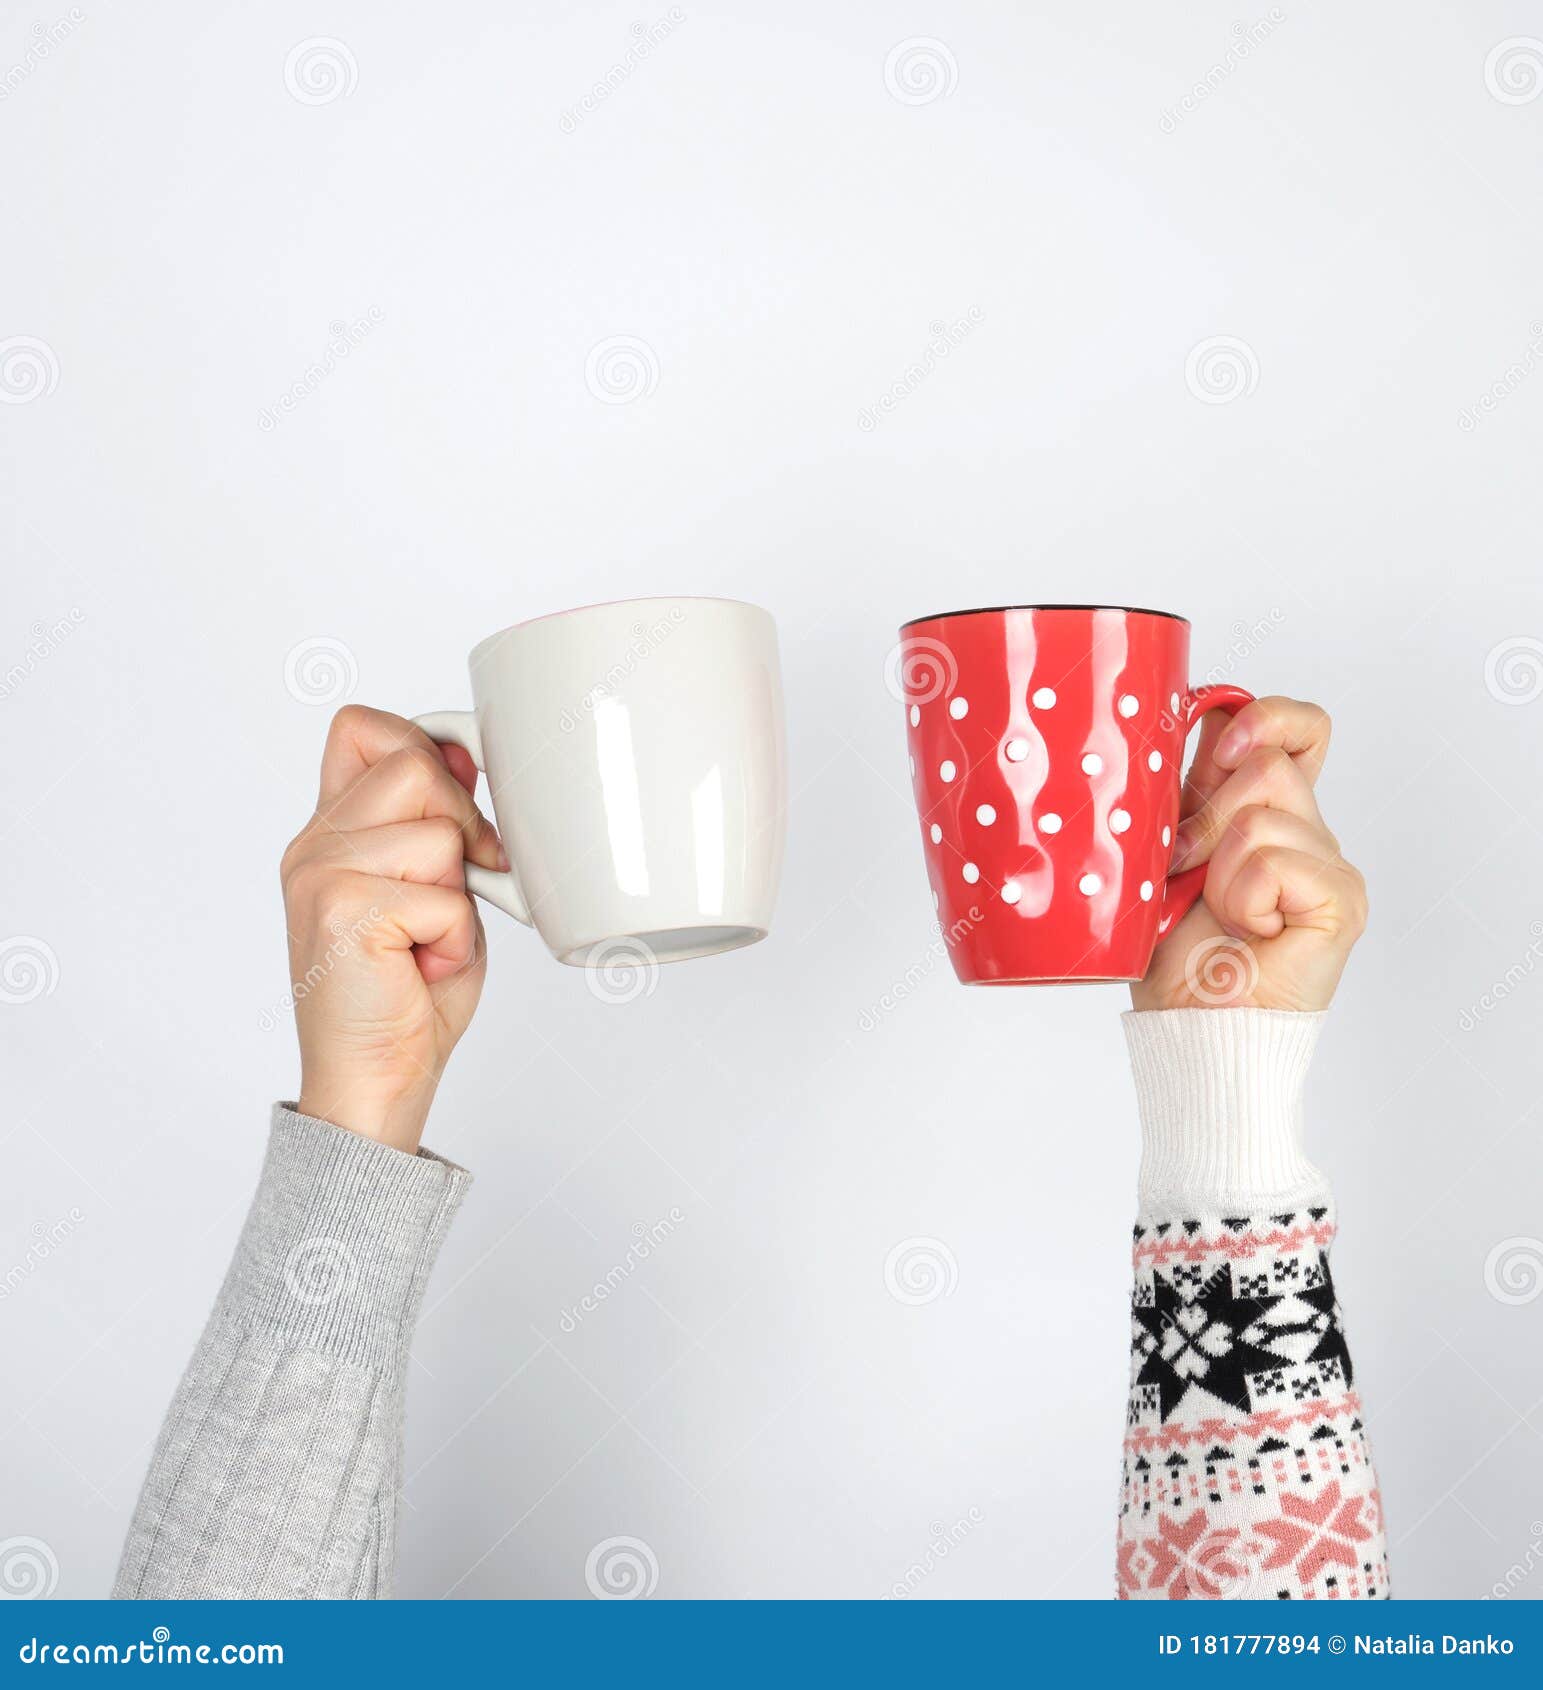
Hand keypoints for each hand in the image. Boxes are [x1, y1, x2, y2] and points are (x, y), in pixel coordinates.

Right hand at [281, 705, 505, 1152]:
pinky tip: (422, 967)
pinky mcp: (342, 908)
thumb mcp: (437, 890)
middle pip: (412, 762)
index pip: (362, 727)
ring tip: (428, 939)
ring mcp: (321, 873)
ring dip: (458, 894)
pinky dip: (455, 938)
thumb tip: (464, 754)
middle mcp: (315, 845)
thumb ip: (440, 822)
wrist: (375, 1081)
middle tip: (455, 889)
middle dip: (460, 823)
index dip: (422, 748)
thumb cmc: (409, 997)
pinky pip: (444, 895)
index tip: (455, 807)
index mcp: (330, 831)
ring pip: (438, 831)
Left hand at [1130, 697, 1366, 1013]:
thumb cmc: (1171, 955)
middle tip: (1189, 873)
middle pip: (1268, 763)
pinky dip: (1242, 898)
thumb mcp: (1160, 854)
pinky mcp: (1342, 899)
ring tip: (1220, 914)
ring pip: (1262, 814)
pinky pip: (1274, 861)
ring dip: (1218, 869)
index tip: (1219, 747)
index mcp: (1261, 812)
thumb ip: (1180, 795)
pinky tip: (1249, 931)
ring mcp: (1329, 865)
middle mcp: (1304, 832)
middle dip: (1207, 818)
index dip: (1264, 716)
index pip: (1296, 728)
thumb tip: (1166, 727)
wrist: (1190, 1026)